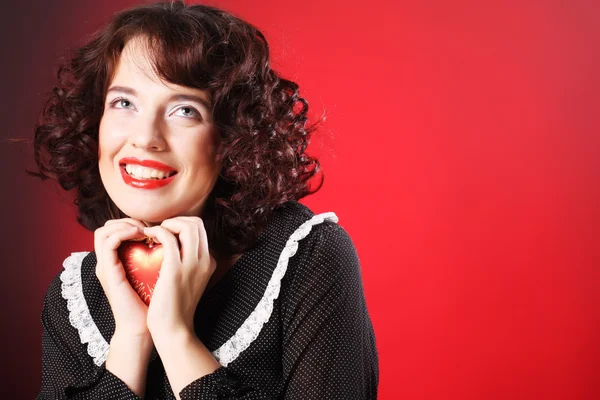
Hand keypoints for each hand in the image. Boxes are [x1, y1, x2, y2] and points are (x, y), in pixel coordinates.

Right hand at [94, 218, 150, 338]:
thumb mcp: (161, 275)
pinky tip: (142, 236)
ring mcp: (106, 267)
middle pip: (108, 226)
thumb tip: (179, 240)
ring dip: (126, 224)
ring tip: (145, 230)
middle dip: (130, 219)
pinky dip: (124, 232)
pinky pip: (107, 241)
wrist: (145, 328)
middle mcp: (109, 262)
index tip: (156, 228)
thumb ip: (161, 258)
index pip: (117, 228)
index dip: (135, 221)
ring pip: (103, 230)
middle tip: (150, 227)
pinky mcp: (107, 272)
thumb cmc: (157, 304)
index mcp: (120, 261)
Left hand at [142, 216, 216, 342]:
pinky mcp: (176, 269)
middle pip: (197, 223)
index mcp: (209, 262)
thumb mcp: (189, 282)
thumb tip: (173, 250)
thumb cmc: (175, 308)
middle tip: (159, 231)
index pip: (200, 230)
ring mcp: (193, 264)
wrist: (174, 330)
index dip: (182, 225)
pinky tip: (147, 238)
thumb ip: (187, 265)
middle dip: (176, 220)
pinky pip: (168, 237)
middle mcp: (205, 260)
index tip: (166, 233)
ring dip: (168, 223)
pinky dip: (157, 231)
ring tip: (153, 233)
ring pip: (187, 225)